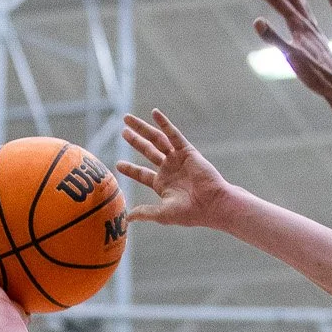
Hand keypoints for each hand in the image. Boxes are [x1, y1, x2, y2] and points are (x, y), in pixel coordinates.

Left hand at [118, 111, 229, 227]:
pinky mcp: (187, 151)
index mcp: (162, 184)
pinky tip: (154, 112)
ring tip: (127, 118)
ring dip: (143, 128)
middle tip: (123, 131)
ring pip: (156, 139)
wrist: (213, 204)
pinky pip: (173, 134)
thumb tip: (127, 218)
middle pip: (148, 151)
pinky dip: (164, 123)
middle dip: (135, 141)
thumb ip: (145, 212)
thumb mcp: (163, 213)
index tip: (118, 164)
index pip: (142, 174)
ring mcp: (178, 159)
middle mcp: (169, 169)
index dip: (131, 169)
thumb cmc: (191, 212)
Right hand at [244, 0, 331, 103]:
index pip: (277, 0)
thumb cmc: (315, 74)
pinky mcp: (316, 36)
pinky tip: (302, 4)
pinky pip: (308, 11)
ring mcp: (313, 27)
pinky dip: (302, 2)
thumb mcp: (291, 58)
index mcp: (299, 24)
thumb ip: (274, 39)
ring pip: (300, 0)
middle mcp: (307, 21)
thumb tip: (256, 20)